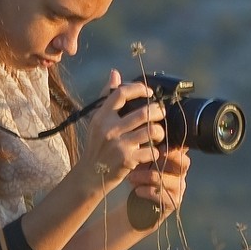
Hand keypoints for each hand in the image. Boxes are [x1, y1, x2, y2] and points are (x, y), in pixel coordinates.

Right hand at [77, 69, 168, 190]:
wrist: (89, 176)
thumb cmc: (96, 146)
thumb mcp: (96, 121)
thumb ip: (106, 98)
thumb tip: (115, 73)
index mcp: (101, 116)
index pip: (121, 93)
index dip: (139, 88)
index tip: (149, 92)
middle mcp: (109, 129)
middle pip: (143, 112)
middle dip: (158, 111)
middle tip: (161, 113)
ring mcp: (119, 145)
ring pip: (151, 131)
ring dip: (159, 132)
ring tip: (158, 133)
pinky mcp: (127, 160)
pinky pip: (151, 151)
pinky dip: (155, 151)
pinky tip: (152, 151)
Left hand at [127, 145, 189, 213]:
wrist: (136, 205)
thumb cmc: (140, 180)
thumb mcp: (143, 163)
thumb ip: (147, 150)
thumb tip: (143, 131)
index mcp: (175, 162)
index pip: (182, 150)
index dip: (173, 146)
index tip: (160, 145)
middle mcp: (180, 174)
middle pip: (184, 163)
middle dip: (167, 158)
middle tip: (151, 156)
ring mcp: (178, 189)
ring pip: (165, 178)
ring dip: (145, 177)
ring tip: (131, 177)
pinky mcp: (173, 202)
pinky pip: (160, 194)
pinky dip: (146, 191)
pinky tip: (137, 190)